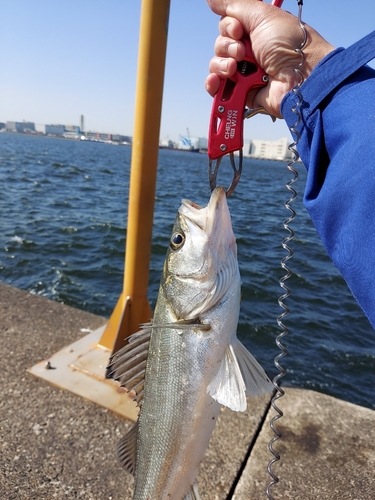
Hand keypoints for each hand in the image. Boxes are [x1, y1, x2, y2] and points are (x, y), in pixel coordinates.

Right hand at [205, 0, 334, 117]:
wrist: (300, 75)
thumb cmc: (288, 43)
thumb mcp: (261, 15)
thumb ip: (233, 5)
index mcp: (255, 32)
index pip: (226, 27)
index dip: (228, 28)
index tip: (239, 31)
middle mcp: (249, 52)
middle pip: (220, 46)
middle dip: (226, 48)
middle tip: (242, 53)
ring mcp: (245, 74)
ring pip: (217, 67)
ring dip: (221, 65)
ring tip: (234, 68)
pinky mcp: (242, 94)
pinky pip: (218, 90)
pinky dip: (213, 85)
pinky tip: (215, 82)